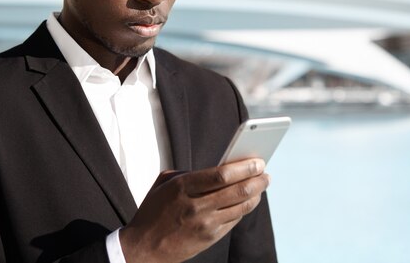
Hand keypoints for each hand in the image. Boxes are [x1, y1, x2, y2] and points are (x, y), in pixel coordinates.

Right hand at [119, 158, 269, 262]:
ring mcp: (205, 224)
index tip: (257, 161)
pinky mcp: (210, 238)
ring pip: (241, 207)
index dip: (244, 167)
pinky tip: (250, 199)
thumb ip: (188, 173)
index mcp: (183, 187)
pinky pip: (235, 220)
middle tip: (265, 171)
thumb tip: (217, 168)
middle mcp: (196, 206)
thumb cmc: (154, 211)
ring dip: (257, 193)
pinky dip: (245, 208)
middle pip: (237, 191)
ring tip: (262, 183)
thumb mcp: (164, 184)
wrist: (144, 248)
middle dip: (257, 179)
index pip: (221, 175)